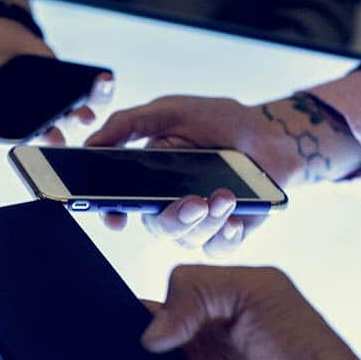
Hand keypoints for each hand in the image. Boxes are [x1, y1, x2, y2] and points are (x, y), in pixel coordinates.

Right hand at [0, 18, 109, 148]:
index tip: (4, 143)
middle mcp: (13, 121)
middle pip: (30, 136)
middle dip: (43, 138)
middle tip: (53, 138)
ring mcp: (39, 108)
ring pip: (59, 122)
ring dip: (72, 121)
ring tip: (81, 116)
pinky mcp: (60, 89)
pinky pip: (78, 98)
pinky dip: (92, 95)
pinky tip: (99, 86)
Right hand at [85, 94, 360, 251]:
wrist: (270, 133)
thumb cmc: (217, 121)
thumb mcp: (171, 111)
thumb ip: (129, 123)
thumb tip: (91, 141)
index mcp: (145, 180)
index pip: (118, 203)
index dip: (111, 213)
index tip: (116, 216)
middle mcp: (167, 205)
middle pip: (156, 227)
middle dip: (173, 218)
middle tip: (192, 203)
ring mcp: (198, 223)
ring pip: (188, 239)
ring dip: (206, 221)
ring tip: (225, 196)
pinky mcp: (227, 232)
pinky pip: (219, 248)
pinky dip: (226, 237)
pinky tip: (235, 219)